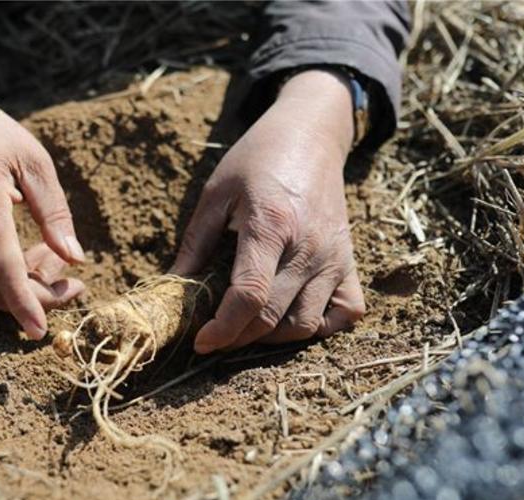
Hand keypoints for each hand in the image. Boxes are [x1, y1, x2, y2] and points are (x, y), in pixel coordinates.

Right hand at [0, 50, 85, 338]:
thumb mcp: (33, 160)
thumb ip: (53, 211)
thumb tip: (75, 259)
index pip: (2, 264)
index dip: (23, 300)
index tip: (40, 330)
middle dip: (41, 296)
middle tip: (77, 284)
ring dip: (28, 286)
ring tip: (55, 257)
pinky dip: (8, 277)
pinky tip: (32, 254)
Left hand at [172, 69, 364, 353]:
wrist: (311, 135)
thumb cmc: (257, 160)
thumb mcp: (216, 193)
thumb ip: (195, 243)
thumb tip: (172, 288)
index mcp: (271, 225)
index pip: (249, 295)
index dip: (221, 328)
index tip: (200, 340)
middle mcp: (309, 247)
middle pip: (273, 318)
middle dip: (237, 336)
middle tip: (215, 333)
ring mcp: (335, 257)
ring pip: (305, 325)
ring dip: (272, 337)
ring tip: (247, 325)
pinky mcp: (351, 262)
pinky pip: (345, 314)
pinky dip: (320, 327)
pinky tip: (291, 316)